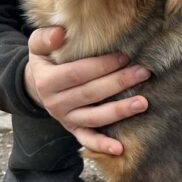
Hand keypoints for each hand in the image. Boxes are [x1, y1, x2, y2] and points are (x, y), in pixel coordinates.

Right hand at [24, 26, 150, 154]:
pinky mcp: (74, 130)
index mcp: (47, 81)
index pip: (78, 73)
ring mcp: (66, 119)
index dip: (101, 65)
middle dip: (119, 83)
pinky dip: (102, 146)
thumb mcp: (38, 46)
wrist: (37, 86)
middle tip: (143, 73)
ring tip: (143, 103)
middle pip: (91, 94)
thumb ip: (45, 37)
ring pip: (95, 117)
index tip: (124, 56)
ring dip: (120, 111)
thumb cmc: (46, 61)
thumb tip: (60, 33)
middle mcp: (55, 104)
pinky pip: (88, 140)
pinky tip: (121, 148)